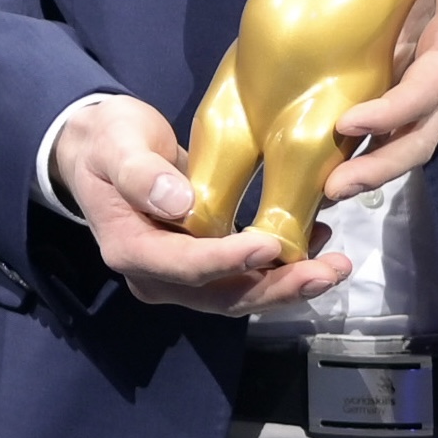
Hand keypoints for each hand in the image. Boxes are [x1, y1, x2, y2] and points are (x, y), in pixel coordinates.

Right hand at [49, 93, 349, 316]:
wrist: (102, 148)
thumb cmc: (108, 142)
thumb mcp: (116, 146)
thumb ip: (141, 174)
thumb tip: (179, 202)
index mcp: (131, 249)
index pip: (185, 267)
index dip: (229, 261)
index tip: (271, 245)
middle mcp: (157, 274)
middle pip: (222, 296)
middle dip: (277, 289)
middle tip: (327, 273)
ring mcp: (182, 273)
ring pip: (241, 292)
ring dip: (289, 284)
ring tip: (335, 265)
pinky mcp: (205, 262)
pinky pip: (248, 274)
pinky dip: (284, 266)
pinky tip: (317, 241)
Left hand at [325, 0, 437, 202]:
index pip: (428, 89)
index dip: (391, 112)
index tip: (348, 123)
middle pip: (422, 132)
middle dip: (381, 165)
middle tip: (333, 189)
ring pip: (414, 133)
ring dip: (374, 165)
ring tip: (329, 189)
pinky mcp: (430, 73)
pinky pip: (405, 117)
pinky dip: (375, 142)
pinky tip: (338, 156)